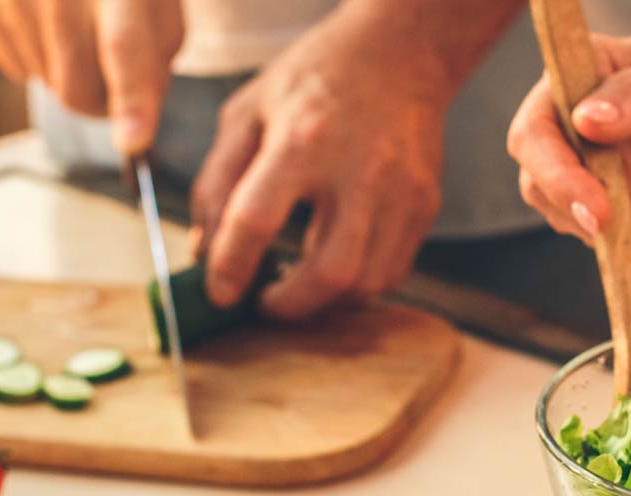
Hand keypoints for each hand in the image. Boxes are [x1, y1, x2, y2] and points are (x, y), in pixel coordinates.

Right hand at [0, 0, 182, 152]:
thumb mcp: (157, 3)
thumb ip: (157, 56)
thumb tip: (137, 113)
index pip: (124, 49)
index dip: (131, 100)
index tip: (133, 142)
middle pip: (77, 89)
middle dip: (102, 103)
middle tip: (114, 82)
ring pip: (46, 85)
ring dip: (69, 76)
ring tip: (80, 34)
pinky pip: (16, 70)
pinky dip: (39, 60)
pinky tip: (50, 26)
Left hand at [188, 20, 446, 319]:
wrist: (401, 53)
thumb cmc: (318, 78)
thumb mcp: (249, 111)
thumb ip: (218, 180)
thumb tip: (206, 248)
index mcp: (303, 139)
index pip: (256, 220)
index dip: (230, 267)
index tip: (220, 292)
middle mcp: (359, 170)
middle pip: (330, 271)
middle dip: (291, 306)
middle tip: (267, 303)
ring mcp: (401, 192)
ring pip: (368, 282)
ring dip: (326, 302)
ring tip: (299, 287)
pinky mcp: (425, 205)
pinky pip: (394, 270)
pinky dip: (359, 285)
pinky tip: (335, 268)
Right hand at [507, 31, 630, 252]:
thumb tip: (587, 121)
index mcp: (578, 75)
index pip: (536, 131)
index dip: (555, 174)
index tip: (599, 208)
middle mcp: (572, 121)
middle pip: (542, 184)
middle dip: (592, 217)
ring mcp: (591, 161)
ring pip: (578, 216)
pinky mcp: (616, 193)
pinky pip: (615, 230)